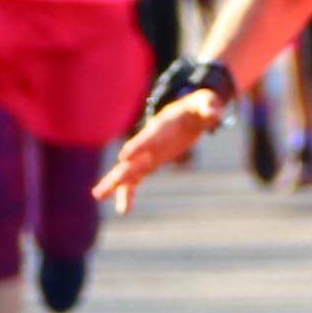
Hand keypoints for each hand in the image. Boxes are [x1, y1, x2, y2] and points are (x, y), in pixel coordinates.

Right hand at [93, 92, 224, 214]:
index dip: (137, 147)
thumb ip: (208, 107)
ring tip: (98, 196)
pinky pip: (137, 178)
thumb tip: (213, 112)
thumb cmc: (199, 106)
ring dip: (115, 185)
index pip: (147, 138)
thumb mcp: (206, 103)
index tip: (124, 157)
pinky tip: (124, 209)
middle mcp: (150, 142)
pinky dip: (129, 192)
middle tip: (100, 189)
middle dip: (118, 174)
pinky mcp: (153, 161)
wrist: (191, 111)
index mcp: (161, 127)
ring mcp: (149, 153)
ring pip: (129, 171)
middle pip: (131, 160)